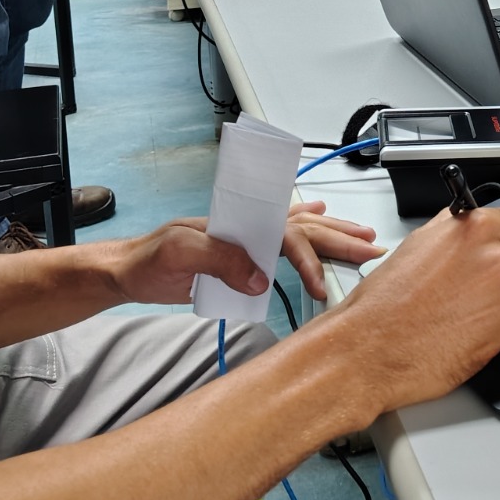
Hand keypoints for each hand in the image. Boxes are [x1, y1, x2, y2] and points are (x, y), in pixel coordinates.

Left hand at [108, 204, 381, 305]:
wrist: (128, 271)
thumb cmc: (148, 259)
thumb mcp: (179, 254)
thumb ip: (221, 261)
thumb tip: (261, 277)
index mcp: (238, 222)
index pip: (286, 235)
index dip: (308, 257)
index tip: (322, 285)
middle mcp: (247, 226)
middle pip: (303, 228)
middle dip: (340, 237)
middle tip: (371, 248)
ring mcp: (246, 239)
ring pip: (300, 230)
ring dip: (333, 232)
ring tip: (362, 235)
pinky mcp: (241, 255)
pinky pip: (282, 238)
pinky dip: (306, 226)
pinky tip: (320, 214)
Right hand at [336, 206, 499, 411]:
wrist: (371, 348)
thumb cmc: (383, 300)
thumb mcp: (417, 243)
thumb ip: (455, 231)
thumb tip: (469, 227)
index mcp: (475, 231)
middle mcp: (495, 263)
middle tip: (477, 278)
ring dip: (487, 300)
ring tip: (447, 310)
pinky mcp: (498, 336)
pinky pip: (497, 326)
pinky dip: (479, 328)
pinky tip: (449, 330)